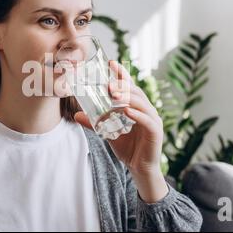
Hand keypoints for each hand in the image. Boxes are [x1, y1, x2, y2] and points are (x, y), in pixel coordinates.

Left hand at [74, 60, 167, 202]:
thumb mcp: (108, 134)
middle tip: (109, 84)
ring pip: (142, 104)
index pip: (129, 87)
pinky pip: (147, 120)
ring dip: (128, 98)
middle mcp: (146, 110)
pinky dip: (137, 115)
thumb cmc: (127, 149)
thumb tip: (76, 115)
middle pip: (136, 92)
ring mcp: (153, 120)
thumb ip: (95, 123)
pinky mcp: (156, 132)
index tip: (111, 63)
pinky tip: (127, 111)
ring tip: (115, 95)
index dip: (122, 74)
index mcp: (136, 107)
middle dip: (123, 86)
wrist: (140, 169)